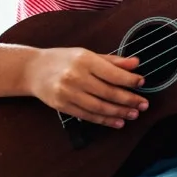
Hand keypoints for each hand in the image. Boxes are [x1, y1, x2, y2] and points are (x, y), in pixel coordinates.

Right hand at [22, 48, 147, 127]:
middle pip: (108, 92)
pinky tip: (117, 121)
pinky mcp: (63, 106)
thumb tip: (136, 64)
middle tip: (144, 104)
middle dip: (129, 99)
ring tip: (134, 114)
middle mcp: (76, 76)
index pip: (112, 73)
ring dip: (119, 112)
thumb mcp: (87, 54)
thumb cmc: (63, 59)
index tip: (142, 82)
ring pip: (99, 107)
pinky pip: (88, 116)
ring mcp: (68, 93)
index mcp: (84, 60)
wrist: (33, 70)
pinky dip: (105, 120)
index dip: (129, 80)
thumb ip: (112, 61)